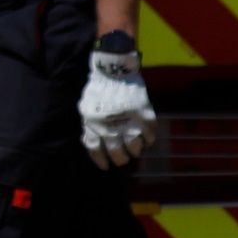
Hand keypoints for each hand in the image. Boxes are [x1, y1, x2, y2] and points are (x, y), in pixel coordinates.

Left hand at [79, 42, 155, 167]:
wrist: (114, 71)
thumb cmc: (98, 90)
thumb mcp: (86, 109)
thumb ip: (90, 126)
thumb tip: (94, 144)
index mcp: (92, 125)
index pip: (95, 150)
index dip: (101, 160)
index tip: (106, 166)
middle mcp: (110, 126)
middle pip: (116, 152)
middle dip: (120, 159)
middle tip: (123, 160)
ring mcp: (128, 121)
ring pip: (135, 146)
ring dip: (135, 150)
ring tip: (135, 150)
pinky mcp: (144, 114)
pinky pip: (150, 134)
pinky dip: (150, 139)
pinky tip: (147, 138)